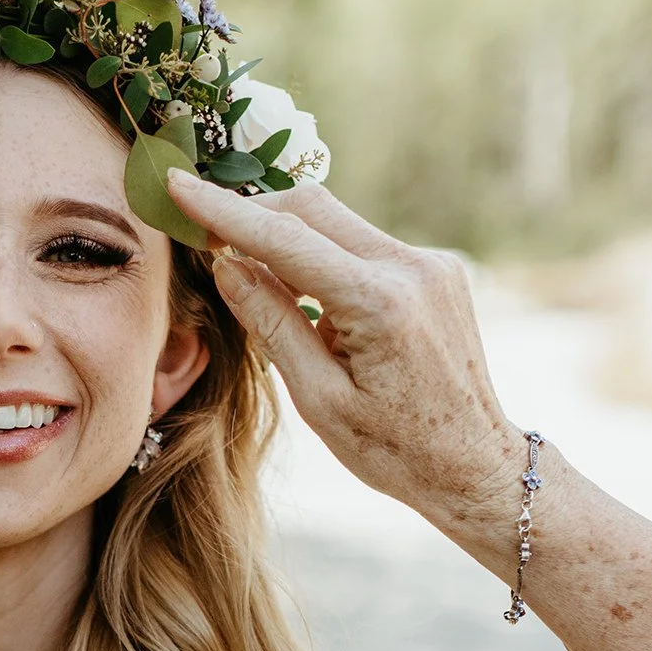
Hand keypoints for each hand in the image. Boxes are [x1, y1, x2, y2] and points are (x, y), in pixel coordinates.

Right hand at [167, 171, 526, 561]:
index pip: (285, 238)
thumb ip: (272, 325)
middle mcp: (412, 269)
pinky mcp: (437, 271)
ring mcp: (430, 264)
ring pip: (338, 225)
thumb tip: (228, 265)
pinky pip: (364, 247)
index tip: (177, 184)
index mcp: (380, 305)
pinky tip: (318, 311)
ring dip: (291, 245)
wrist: (474, 465)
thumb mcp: (318, 401)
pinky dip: (327, 263)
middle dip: (253, 215)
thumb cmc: (394, 451)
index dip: (223, 210)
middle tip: (205, 235)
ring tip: (265, 293)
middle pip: (312, 209)